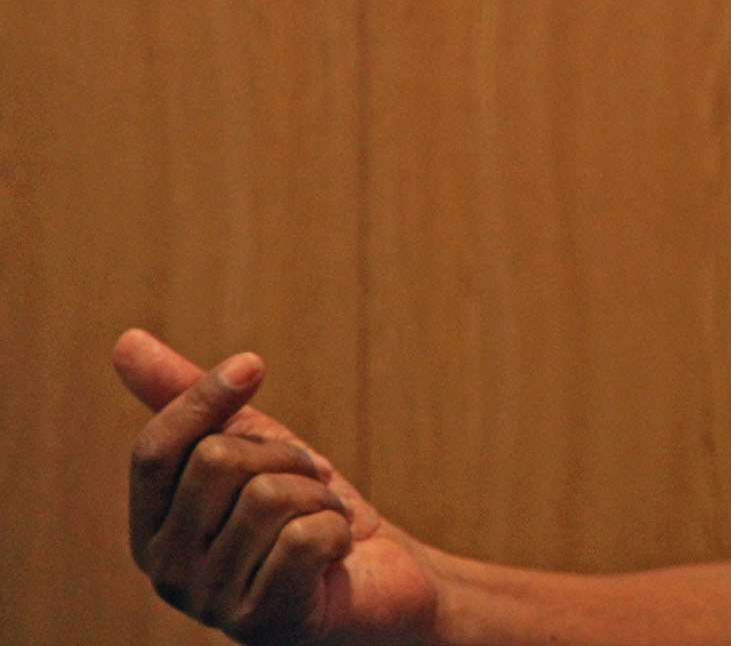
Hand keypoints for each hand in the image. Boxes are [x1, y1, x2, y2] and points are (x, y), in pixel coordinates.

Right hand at [115, 329, 438, 644]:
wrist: (379, 581)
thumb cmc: (307, 510)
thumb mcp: (254, 444)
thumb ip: (190, 399)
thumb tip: (124, 340)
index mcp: (152, 529)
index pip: (155, 450)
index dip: (206, 398)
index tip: (253, 365)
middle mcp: (167, 572)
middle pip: (217, 462)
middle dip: (285, 457)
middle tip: (309, 485)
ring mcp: (212, 603)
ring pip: (269, 497)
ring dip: (319, 497)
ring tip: (321, 523)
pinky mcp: (264, 622)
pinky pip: (305, 538)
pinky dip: (338, 532)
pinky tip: (336, 556)